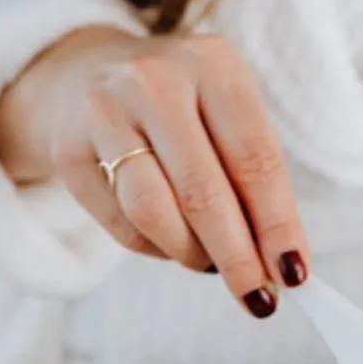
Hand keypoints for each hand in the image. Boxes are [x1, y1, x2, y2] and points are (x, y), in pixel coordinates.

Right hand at [0, 26, 309, 315]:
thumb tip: (281, 263)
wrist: (88, 73)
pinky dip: (155, 248)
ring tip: (209, 263)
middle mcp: (156, 81)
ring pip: (153, 212)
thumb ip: (255, 181)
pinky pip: (121, 224)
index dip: (277, 225)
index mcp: (214, 65)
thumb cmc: (182, 108)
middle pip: (203, 192)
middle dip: (237, 257)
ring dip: (191, 254)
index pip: (255, 159)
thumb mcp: (228, 118)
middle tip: (257, 299)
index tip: (294, 274)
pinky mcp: (68, 150)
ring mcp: (104, 112)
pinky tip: (169, 242)